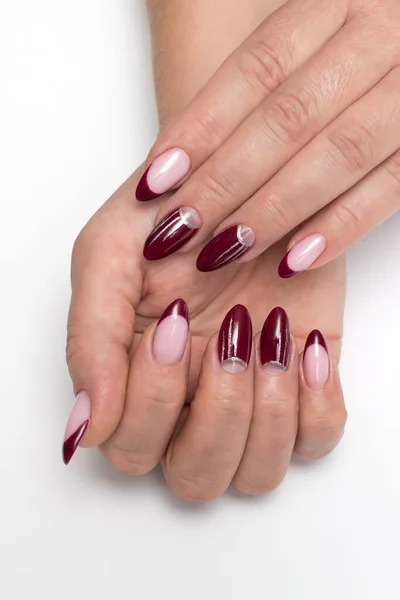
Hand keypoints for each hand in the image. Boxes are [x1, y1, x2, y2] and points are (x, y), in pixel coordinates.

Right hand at [64, 168, 345, 499]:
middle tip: (226, 334)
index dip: (152, 399)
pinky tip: (305, 345)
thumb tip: (85, 425)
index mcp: (134, 378)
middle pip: (195, 476)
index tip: (173, 323)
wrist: (245, 176)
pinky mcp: (305, 382)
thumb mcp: (109, 252)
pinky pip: (316, 440)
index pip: (130, 446)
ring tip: (268, 334)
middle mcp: (191, 400)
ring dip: (265, 411)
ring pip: (256, 473)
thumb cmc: (172, 212)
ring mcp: (250, 396)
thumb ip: (90, 337)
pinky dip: (316, 405)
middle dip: (216, 412)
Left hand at [138, 0, 399, 275]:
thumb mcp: (309, 38)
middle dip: (227, 181)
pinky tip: (293, 259)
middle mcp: (380, 33)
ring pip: (340, 153)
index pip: (257, 69)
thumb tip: (176, 161)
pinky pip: (392, 186)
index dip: (202, 128)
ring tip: (224, 251)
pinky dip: (341, 226)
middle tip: (181, 229)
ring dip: (275, 210)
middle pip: (289, 117)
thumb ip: (258, 89)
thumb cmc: (347, 50)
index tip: (157, 180)